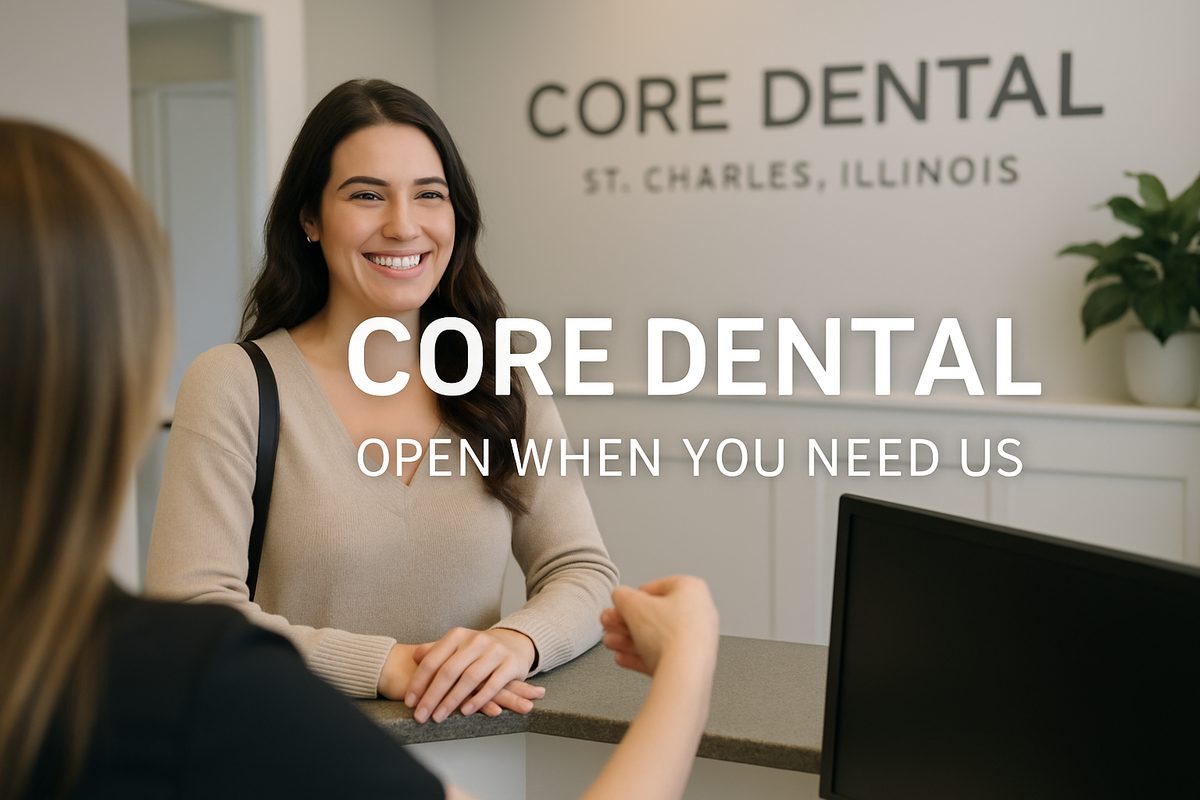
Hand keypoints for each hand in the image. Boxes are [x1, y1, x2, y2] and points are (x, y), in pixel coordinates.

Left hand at [379, 641, 542, 718]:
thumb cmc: (480, 650)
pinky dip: (479, 699)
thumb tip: (415, 657)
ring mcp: (495, 651)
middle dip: (432, 696)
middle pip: (449, 671)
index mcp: (459, 636)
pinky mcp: (511, 664)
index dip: (419, 682)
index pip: (433, 660)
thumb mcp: (458, 646)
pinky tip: (466, 711)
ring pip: (470, 678)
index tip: (410, 702)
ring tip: (439, 716)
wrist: (515, 642)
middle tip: (421, 715)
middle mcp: (476, 641)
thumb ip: (436, 651)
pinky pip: (493, 684)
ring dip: (452, 700)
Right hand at [600, 575, 717, 675]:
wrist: (685, 672)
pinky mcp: (693, 663)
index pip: (657, 587)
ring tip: (612, 642)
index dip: (634, 597)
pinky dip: (642, 656)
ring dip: (630, 639)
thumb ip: (622, 596)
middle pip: (655, 614)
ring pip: (657, 636)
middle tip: (611, 623)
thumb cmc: (670, 636)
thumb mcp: (633, 605)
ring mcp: (698, 640)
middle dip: (627, 621)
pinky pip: (664, 655)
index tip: (620, 604)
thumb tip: (620, 596)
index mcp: (692, 589)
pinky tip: (624, 657)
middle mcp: (700, 613)